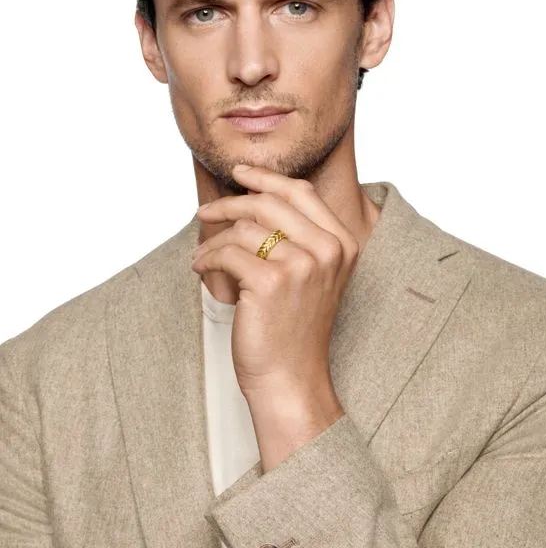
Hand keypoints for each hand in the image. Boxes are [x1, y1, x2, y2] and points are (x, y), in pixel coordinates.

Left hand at [191, 165, 358, 401]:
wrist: (291, 375)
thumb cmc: (295, 327)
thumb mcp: (312, 276)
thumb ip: (298, 236)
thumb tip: (255, 194)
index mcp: (342, 244)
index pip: (301, 192)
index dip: (266, 178)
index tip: (240, 173)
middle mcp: (327, 250)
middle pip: (269, 202)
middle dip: (230, 203)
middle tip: (205, 212)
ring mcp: (301, 265)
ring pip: (243, 229)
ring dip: (214, 239)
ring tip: (204, 255)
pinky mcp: (270, 282)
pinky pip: (227, 252)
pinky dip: (207, 258)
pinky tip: (201, 268)